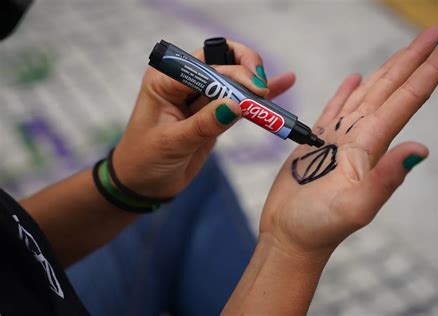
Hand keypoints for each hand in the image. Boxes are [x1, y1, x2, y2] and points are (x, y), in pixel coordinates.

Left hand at [113, 40, 295, 197]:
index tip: (254, 90)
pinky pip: (239, 101)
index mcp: (166, 80)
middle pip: (222, 62)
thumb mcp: (172, 143)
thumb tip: (237, 105)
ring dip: (256, 83)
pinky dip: (258, 97)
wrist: (143, 184)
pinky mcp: (214, 113)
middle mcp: (183, 82)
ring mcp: (200, 97)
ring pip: (234, 79)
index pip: (205, 65)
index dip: (232, 72)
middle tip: (263, 91)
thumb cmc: (145, 161)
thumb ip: (204, 124)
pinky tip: (284, 83)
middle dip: (245, 72)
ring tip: (274, 90)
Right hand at [260, 26, 437, 255]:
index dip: (429, 70)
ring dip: (386, 71)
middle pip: (391, 89)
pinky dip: (345, 92)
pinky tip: (355, 79)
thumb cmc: (318, 226)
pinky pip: (335, 109)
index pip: (407, 99)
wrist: (291, 235)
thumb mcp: (355, 207)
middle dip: (413, 59)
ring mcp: (338, 138)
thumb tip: (421, 150)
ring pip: (366, 95)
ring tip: (404, 50)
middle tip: (434, 32)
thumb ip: (385, 178)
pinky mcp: (316, 141)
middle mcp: (360, 137)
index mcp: (371, 145)